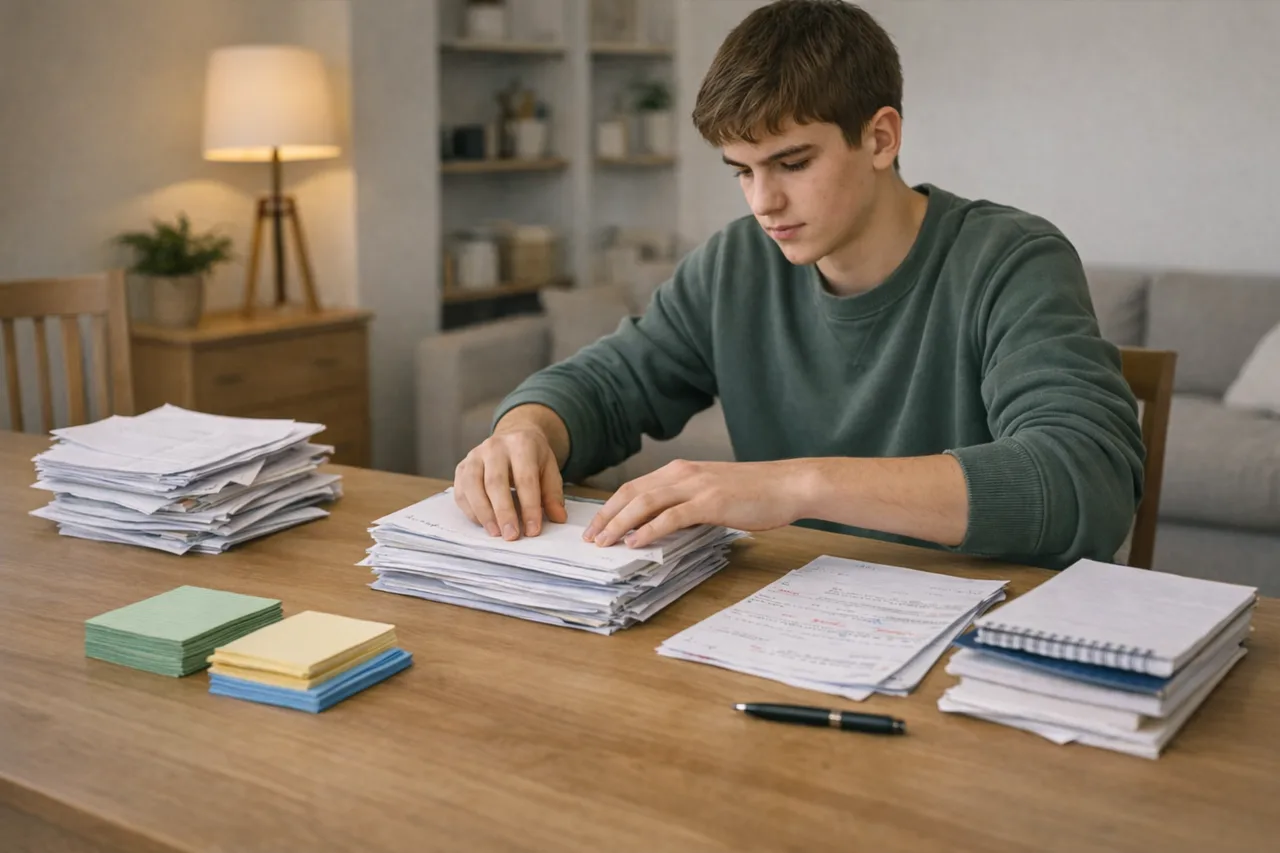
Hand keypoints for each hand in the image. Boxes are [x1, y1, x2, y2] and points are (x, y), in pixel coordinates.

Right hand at [453, 421, 567, 539]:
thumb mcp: (549, 470)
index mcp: (521, 444)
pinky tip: (484, 523)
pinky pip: (461, 492)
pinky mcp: (461, 467)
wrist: (513, 435)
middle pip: (495, 482)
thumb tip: (558, 517)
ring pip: (473, 486)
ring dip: (484, 513)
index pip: (525, 478)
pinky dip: (471, 511)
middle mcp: (494, 447)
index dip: (529, 506)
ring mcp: (474, 456)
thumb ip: (553, 494)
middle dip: (503, 512)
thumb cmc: (532, 457)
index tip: (533, 530)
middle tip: (511, 536)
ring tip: (496, 533)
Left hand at [581, 459, 806, 548]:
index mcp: (682, 471)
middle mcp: (683, 474)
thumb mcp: (714, 493)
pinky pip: (671, 516)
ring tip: (604, 542)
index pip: (636, 487)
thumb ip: (688, 504)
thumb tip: (665, 526)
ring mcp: (696, 487)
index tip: (597, 525)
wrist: (789, 485)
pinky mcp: (711, 502)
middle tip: (591, 538)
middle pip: (632, 492)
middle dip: (607, 515)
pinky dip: (649, 529)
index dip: (612, 506)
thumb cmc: (757, 492)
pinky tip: (635, 542)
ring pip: (645, 503)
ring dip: (620, 523)